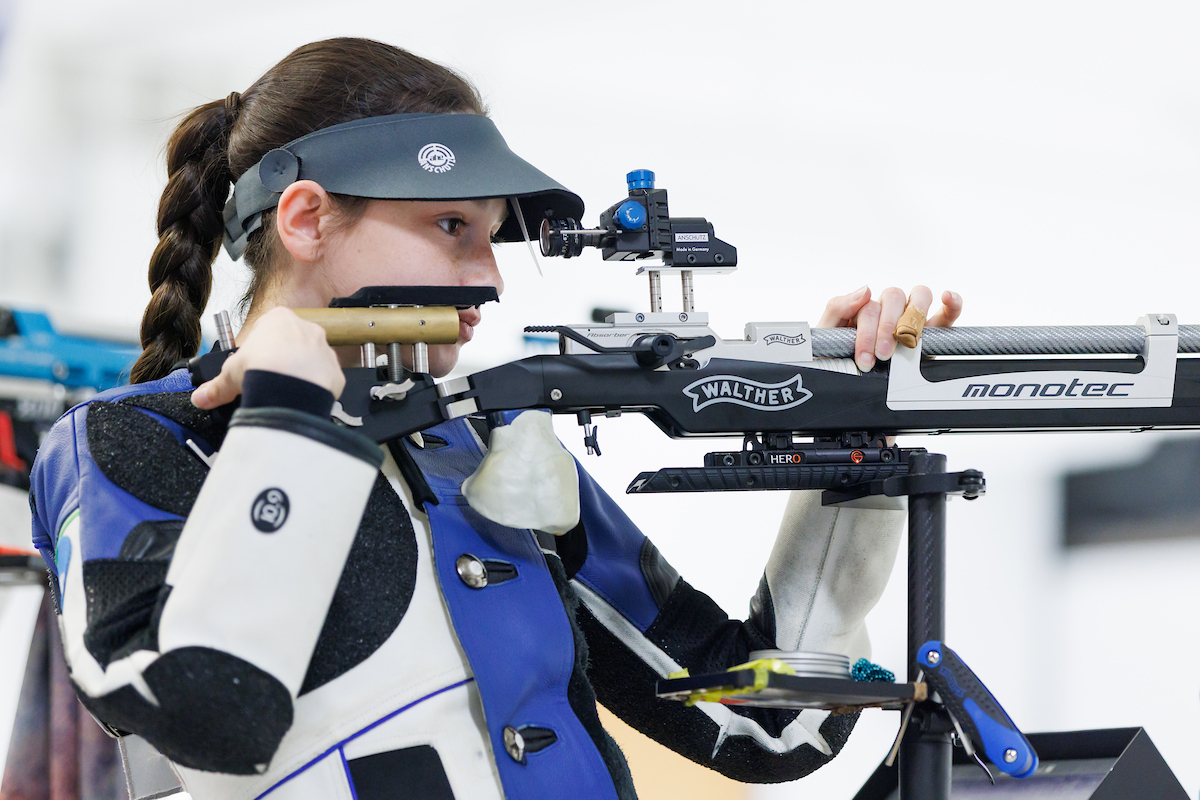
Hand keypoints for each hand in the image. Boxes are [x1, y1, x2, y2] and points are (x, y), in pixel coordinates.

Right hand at [191, 307, 344, 408]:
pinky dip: (313, 389)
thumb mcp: (230, 375)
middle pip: (292, 344)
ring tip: (283, 392)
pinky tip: (300, 399)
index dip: (258, 346)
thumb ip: (216, 386)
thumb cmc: (261, 368)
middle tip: (267, 379)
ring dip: (299, 374)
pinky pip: (324, 380)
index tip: (252, 362)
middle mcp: (306, 329)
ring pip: (311, 361)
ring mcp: (324, 349)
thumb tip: (200, 397)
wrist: (290, 386)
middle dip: (281, 360)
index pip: (268, 328)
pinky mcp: (335, 371)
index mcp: (279, 319)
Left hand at [817, 285, 962, 371]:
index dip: (868, 331)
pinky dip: (951, 303)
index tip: (864, 358)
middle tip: (883, 355)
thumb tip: (866, 290)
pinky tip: (947, 298)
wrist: (846, 392)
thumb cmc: (836, 363)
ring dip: (913, 317)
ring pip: (919, 296)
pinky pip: (947, 313)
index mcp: (862, 309)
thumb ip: (838, 308)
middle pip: (894, 297)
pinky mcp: (933, 335)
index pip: (870, 305)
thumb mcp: (826, 336)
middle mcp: (887, 311)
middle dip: (888, 328)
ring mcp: (910, 321)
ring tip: (907, 342)